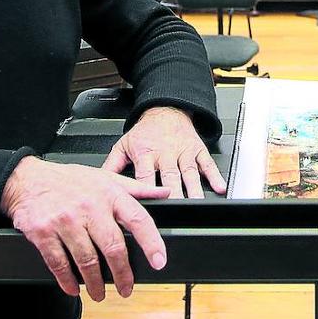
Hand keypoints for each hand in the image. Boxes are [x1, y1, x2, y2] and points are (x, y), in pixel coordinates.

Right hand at [0, 157, 168, 299]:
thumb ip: (135, 188)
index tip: (159, 261)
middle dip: (122, 274)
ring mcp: (65, 221)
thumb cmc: (69, 180)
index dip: (152, 242)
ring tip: (100, 293)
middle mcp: (89, 207)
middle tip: (126, 288)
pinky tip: (74, 287)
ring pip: (87, 261)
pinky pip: (59, 263)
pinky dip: (68, 280)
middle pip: (113, 247)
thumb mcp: (105, 177)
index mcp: (108, 194)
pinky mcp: (43, 233)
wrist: (27, 179)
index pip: (137, 219)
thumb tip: (164, 193)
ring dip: (95, 283)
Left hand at [102, 106, 226, 198]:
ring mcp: (183, 151)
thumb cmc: (145, 132)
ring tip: (198, 202)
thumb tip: (98, 183)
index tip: (149, 206)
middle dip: (174, 194)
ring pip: (189, 172)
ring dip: (194, 188)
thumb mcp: (124, 145)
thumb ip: (112, 166)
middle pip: (170, 176)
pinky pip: (207, 163)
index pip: (145, 175)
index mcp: (145, 153)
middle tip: (177, 209)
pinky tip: (219, 187)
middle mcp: (165, 153)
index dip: (147, 190)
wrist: (166, 109)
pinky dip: (214, 175)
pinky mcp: (197, 149)